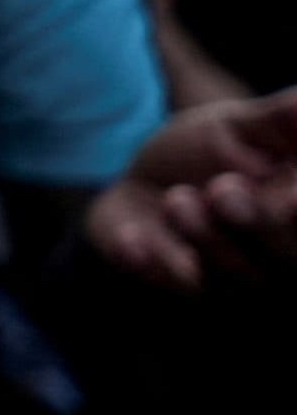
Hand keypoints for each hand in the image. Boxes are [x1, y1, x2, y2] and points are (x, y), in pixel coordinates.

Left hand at [84, 89, 296, 290]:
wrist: (140, 187)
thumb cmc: (205, 155)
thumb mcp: (240, 128)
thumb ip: (279, 121)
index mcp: (296, 209)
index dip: (296, 208)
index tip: (286, 195)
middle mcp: (282, 256)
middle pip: (289, 259)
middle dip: (257, 224)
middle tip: (220, 188)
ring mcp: (238, 282)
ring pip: (238, 279)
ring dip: (204, 237)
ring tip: (176, 200)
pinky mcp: (185, 293)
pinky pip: (180, 291)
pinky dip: (154, 264)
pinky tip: (134, 240)